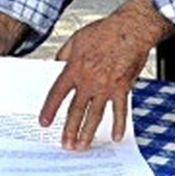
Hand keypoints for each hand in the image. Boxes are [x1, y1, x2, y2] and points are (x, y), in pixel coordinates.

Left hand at [39, 0, 169, 148]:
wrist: (130, 29)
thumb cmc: (105, 31)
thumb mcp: (76, 38)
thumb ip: (64, 55)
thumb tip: (56, 65)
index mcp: (75, 69)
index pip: (57, 93)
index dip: (49, 109)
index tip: (44, 122)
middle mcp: (89, 81)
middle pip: (75, 110)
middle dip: (68, 130)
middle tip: (64, 145)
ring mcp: (106, 87)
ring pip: (95, 115)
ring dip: (87, 133)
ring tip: (82, 146)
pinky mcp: (123, 89)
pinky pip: (120, 111)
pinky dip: (119, 125)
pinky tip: (116, 137)